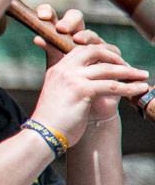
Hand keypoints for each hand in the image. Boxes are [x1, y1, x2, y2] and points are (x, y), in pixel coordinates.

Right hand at [29, 5, 145, 143]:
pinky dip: (129, 87)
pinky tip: (139, 89)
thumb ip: (72, 85)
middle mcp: (63, 70)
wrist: (43, 134)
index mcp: (57, 69)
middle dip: (115, 56)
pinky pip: (112, 86)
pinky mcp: (81, 90)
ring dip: (129, 71)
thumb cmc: (53, 120)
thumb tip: (94, 83)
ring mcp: (72, 78)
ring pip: (107, 68)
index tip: (115, 60)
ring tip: (142, 75)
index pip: (81, 50)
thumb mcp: (59, 95)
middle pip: (94, 51)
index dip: (101, 51)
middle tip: (128, 65)